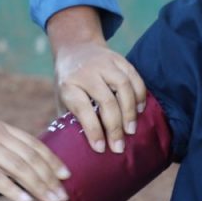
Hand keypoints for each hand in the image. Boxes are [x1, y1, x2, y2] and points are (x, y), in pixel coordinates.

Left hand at [48, 8, 145, 154]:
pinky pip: (134, 76)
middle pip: (105, 100)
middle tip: (119, 147)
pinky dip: (139, 94)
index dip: (92, 130)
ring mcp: (104, 63)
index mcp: (68, 84)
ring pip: (123, 86)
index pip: (82, 108)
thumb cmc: (69, 83)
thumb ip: (68, 120)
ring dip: (129, 111)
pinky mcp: (119, 58)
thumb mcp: (62, 99)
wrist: (75, 48)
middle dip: (114, 126)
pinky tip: (139, 110)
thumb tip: (74, 152)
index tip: (100, 149)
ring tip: (131, 130)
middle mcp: (86, 72)